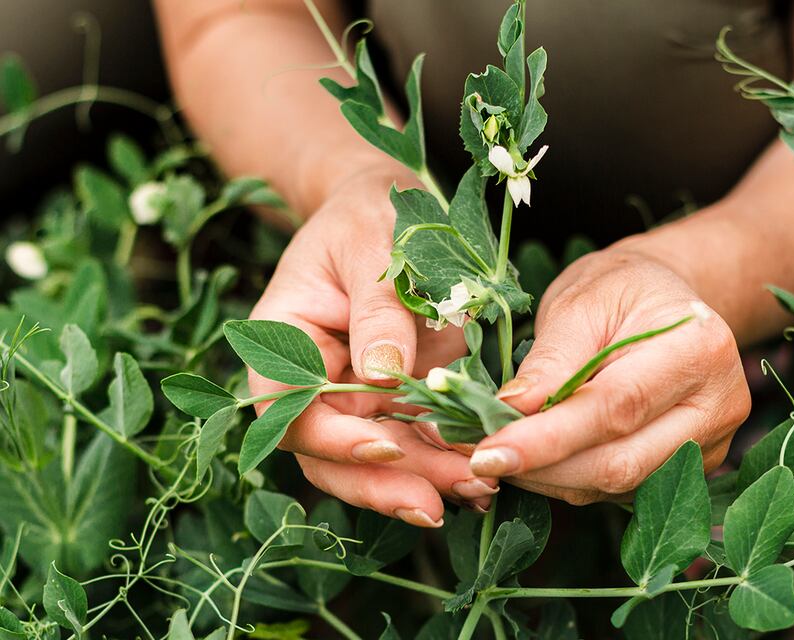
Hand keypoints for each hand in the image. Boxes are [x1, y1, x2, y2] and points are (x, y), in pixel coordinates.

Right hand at [248, 167, 496, 525]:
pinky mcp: (402, 398)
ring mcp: (359, 395)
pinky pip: (419, 441)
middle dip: (383, 482)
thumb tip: (382, 377)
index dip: (332, 441)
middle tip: (437, 503)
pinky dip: (448, 461)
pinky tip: (484, 476)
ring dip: (424, 482)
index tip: (386, 446)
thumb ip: (376, 307)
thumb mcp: (370, 241)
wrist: (391, 208)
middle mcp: (315, 381)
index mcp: (285, 342)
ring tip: (477, 491)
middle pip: (332, 455)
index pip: (289, 411)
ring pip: (379, 459)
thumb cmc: (368, 212)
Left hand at [468, 245, 750, 504]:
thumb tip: (510, 413)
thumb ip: (551, 361)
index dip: (547, 439)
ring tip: (504, 455)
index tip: (487, 452)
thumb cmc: (620, 290)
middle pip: (620, 463)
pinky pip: (623, 490)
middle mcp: (719, 405)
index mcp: (699, 349)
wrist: (664, 300)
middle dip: (542, 469)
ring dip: (552, 479)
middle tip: (481, 459)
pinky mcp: (692, 467)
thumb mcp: (581, 303)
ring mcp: (711, 443)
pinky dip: (573, 480)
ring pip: (618, 486)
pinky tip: (541, 460)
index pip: (615, 408)